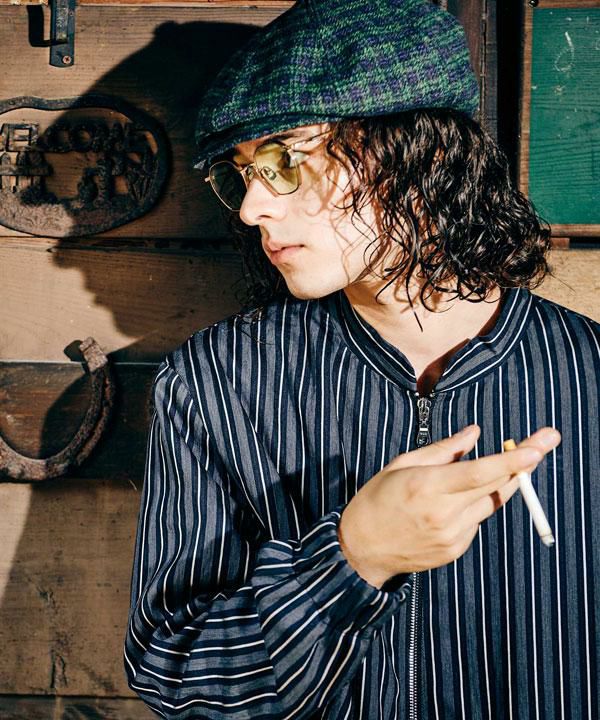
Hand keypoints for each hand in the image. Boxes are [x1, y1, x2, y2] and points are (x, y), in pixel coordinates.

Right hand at [338, 425, 560, 587]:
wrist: (361, 549)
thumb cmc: (378, 499)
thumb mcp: (402, 465)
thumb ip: (443, 450)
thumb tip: (475, 433)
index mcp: (427, 487)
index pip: (480, 473)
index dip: (513, 460)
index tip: (538, 447)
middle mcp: (444, 514)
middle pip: (497, 486)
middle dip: (524, 463)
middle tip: (545, 440)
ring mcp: (452, 536)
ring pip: (491, 503)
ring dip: (500, 483)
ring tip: (494, 468)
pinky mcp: (455, 550)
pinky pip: (477, 520)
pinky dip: (475, 505)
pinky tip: (452, 503)